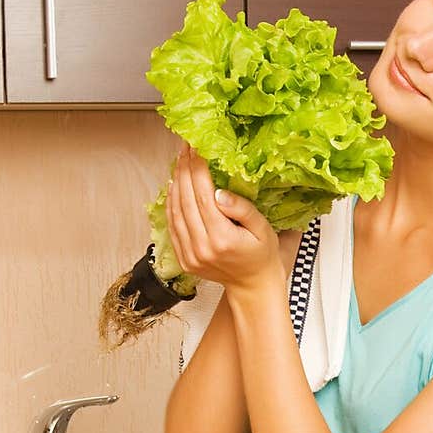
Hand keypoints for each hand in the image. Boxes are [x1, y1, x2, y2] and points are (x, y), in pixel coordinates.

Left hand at [165, 146, 282, 296]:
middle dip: (184, 169)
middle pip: (185, 200)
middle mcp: (201, 248)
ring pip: (175, 211)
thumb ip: (242, 209)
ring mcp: (189, 255)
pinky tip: (175, 185)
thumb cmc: (261, 254)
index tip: (196, 147)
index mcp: (222, 239)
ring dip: (175, 183)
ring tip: (180, 161)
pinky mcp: (183, 258)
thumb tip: (219, 192)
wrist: (252, 285)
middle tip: (185, 147)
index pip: (203, 195)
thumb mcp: (262, 229)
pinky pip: (172, 226)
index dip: (197, 168)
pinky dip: (171, 203)